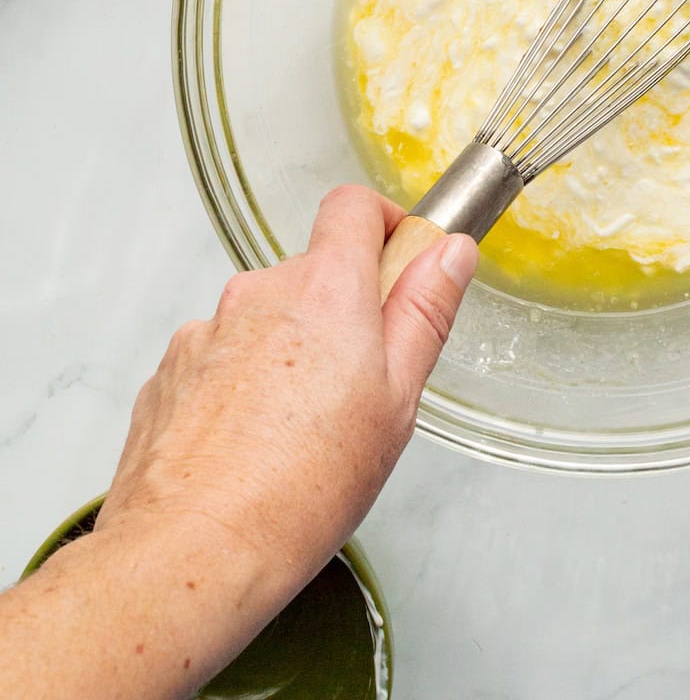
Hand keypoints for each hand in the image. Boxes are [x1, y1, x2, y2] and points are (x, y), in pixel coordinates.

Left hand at [97, 184, 477, 588]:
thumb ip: (426, 310)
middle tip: (363, 383)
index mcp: (325, 289)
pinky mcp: (171, 372)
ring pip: (267, 320)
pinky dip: (244, 384)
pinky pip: (223, 357)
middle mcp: (258, 293)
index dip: (385, 225)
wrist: (193, 551)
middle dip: (343, 311)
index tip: (401, 264)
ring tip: (303, 431)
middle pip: (314, 272)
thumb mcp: (398, 397)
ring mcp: (207, 331)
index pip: (354, 206)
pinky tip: (255, 443)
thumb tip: (448, 252)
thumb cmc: (303, 485)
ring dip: (291, 352)